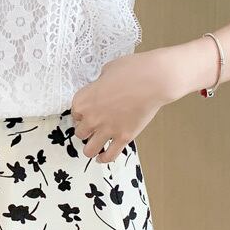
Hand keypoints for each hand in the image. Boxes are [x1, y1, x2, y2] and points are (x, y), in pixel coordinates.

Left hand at [70, 47, 178, 163]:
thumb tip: (101, 88)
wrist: (154, 80)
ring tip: (95, 145)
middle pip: (80, 133)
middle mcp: (91, 117)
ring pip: (89, 149)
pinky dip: (104, 158)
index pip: (75, 114)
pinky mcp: (124, 137)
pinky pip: (109, 155)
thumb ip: (99, 84)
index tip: (88, 114)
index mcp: (82, 100)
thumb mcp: (107, 71)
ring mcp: (107, 129)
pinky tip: (102, 158)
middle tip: (93, 128)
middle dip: (86, 131)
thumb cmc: (132, 70)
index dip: (82, 115)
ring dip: (91, 148)